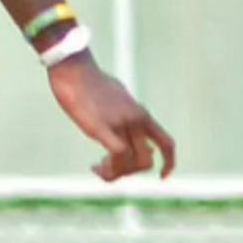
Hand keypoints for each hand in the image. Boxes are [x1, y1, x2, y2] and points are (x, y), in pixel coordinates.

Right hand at [47, 54, 175, 181]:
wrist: (73, 67)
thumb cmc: (89, 80)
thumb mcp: (116, 96)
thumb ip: (125, 111)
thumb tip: (124, 122)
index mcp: (141, 113)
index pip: (166, 143)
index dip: (168, 163)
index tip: (162, 175)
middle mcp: (135, 119)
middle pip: (146, 161)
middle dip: (129, 171)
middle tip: (108, 166)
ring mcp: (120, 123)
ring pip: (132, 163)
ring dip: (116, 173)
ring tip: (98, 167)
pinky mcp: (101, 127)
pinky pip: (117, 155)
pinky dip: (110, 169)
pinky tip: (96, 167)